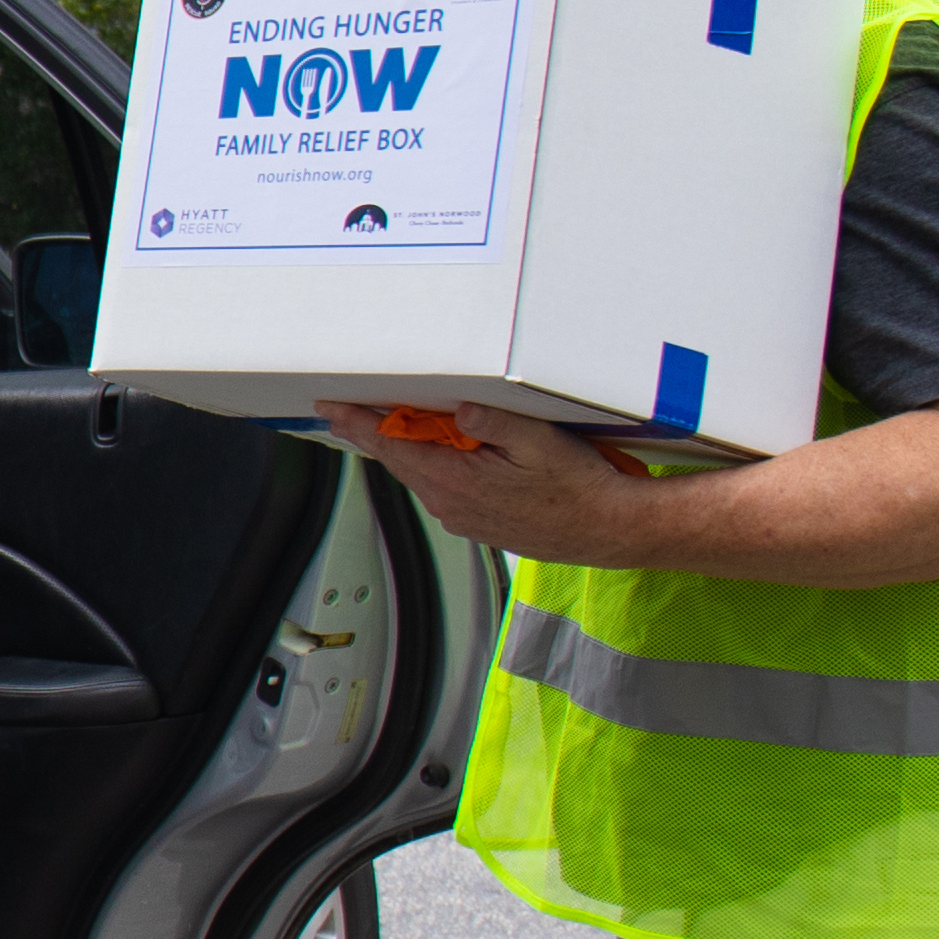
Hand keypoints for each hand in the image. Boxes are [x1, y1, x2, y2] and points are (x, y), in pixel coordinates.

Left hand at [314, 397, 664, 565]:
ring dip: (401, 449)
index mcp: (456, 480)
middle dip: (369, 433)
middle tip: (342, 412)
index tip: (333, 408)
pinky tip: (433, 452)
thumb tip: (457, 408)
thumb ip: (494, 421)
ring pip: (420, 474)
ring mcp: (462, 516)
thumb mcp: (539, 441)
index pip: (392, 445)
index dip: (358, 424)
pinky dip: (428, 465)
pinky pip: (441, 487)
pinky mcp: (477, 522)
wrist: (606, 530)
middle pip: (398, 460)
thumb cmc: (578, 489)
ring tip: (382, 425)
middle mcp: (450, 503)